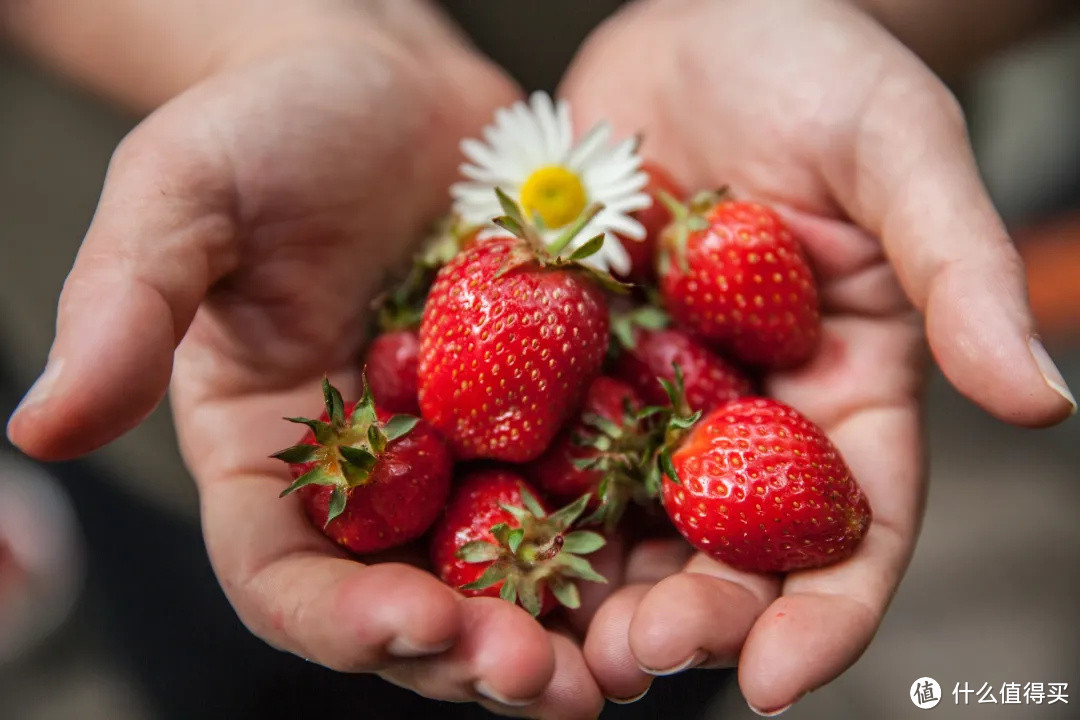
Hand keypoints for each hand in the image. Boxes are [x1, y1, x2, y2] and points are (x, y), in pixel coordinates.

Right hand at [6, 9, 603, 717]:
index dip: (342, 621)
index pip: (288, 577)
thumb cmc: (272, 126)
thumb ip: (125, 305)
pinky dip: (631, 533)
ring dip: (569, 627)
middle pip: (415, 599)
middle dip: (476, 653)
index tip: (412, 624)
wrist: (391, 83)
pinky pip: (593, 484)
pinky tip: (684, 558)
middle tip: (547, 684)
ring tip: (630, 660)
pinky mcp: (549, 408)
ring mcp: (467, 450)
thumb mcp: (183, 194)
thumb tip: (37, 423)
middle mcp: (371, 476)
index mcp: (271, 456)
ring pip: (514, 569)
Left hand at [560, 0, 1074, 711]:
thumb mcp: (900, 150)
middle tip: (634, 662)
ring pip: (627, 514)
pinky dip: (515, 491)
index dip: (825, 611)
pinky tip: (472, 536)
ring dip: (592, 584)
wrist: (700, 13)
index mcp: (848, 386)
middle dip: (690, 614)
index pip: (852, 524)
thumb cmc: (816, 66)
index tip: (777, 679)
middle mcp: (749, 407)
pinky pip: (541, 434)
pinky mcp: (571, 353)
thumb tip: (1043, 399)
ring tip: (549, 639)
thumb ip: (960, 270)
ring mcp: (654, 387)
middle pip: (727, 545)